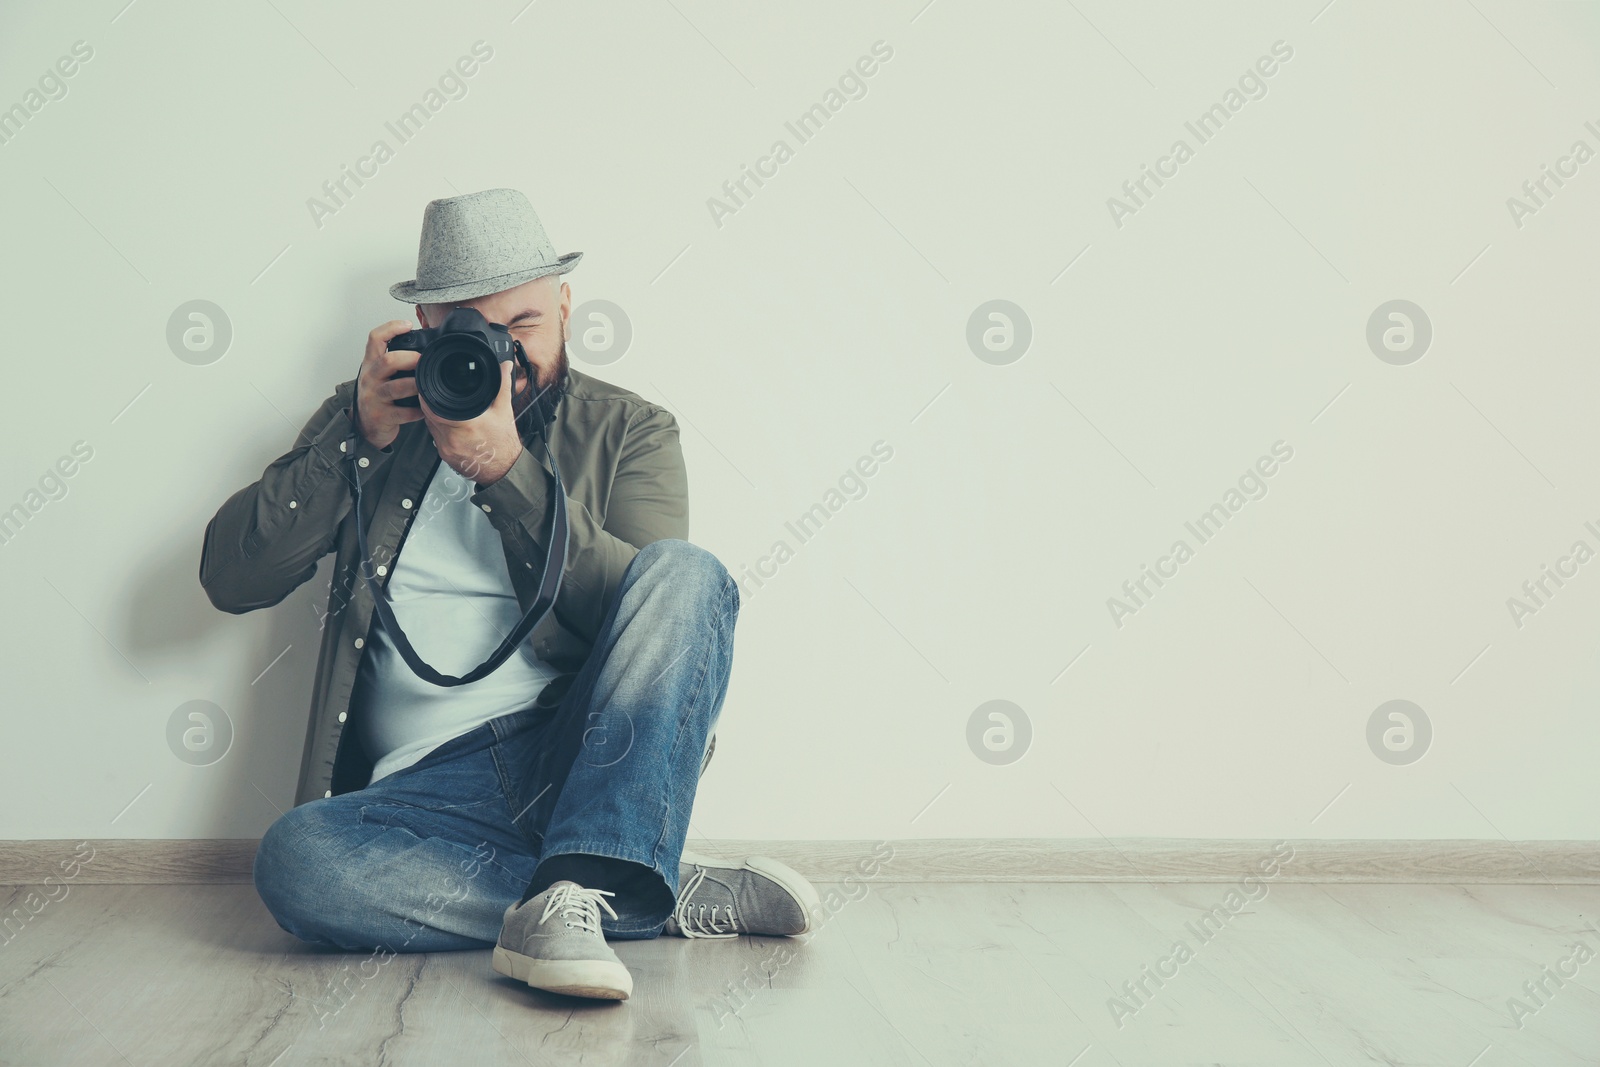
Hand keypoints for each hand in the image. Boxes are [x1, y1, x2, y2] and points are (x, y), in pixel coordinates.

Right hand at [354, 321, 425, 449]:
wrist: (366, 424)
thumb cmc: (378, 395)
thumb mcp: (381, 373)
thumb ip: (396, 359)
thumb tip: (424, 344)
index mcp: (371, 363)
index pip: (375, 338)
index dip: (391, 328)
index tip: (408, 325)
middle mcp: (370, 377)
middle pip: (388, 360)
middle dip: (410, 358)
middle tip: (424, 360)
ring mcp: (374, 397)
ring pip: (397, 387)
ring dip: (416, 385)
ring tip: (427, 385)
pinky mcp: (381, 416)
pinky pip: (404, 412)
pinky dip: (418, 410)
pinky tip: (425, 408)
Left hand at [419, 359, 523, 485]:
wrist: (505, 470)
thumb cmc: (503, 444)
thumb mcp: (504, 410)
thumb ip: (502, 385)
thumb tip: (504, 367)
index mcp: (464, 424)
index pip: (433, 407)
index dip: (428, 396)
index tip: (429, 388)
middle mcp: (452, 438)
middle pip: (429, 416)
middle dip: (431, 405)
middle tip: (436, 397)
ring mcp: (447, 449)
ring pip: (431, 428)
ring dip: (434, 418)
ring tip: (445, 411)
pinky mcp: (445, 457)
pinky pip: (435, 439)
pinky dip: (439, 430)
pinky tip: (449, 427)